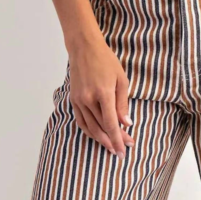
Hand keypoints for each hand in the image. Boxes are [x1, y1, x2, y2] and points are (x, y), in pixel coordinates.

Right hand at [69, 36, 133, 158]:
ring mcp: (79, 100)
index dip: (118, 138)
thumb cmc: (106, 61)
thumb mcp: (121, 80)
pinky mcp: (73, 100)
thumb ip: (123, 104)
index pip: (111, 123)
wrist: (84, 48)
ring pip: (90, 127)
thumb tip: (126, 123)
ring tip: (112, 148)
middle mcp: (89, 99)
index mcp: (103, 93)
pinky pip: (81, 121)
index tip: (126, 148)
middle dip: (113, 141)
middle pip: (102, 128)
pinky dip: (90, 132)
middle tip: (122, 151)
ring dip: (102, 140)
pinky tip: (98, 137)